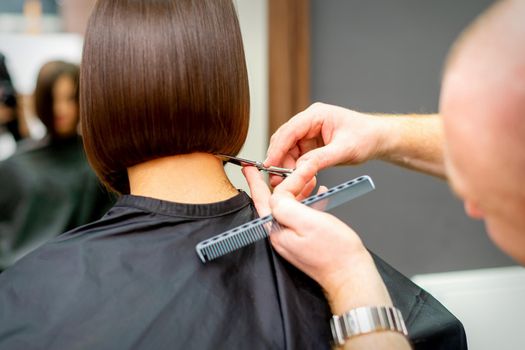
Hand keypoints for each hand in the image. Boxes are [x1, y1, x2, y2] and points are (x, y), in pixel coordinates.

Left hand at [242, 164, 392, 312]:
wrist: (351, 275)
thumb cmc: (335, 252)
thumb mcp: (308, 221)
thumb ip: (286, 206)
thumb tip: (276, 195)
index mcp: (277, 230)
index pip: (263, 200)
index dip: (257, 181)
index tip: (250, 167)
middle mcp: (281, 235)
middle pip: (275, 202)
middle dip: (282, 182)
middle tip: (279, 168)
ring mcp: (292, 239)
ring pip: (290, 206)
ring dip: (298, 190)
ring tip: (309, 177)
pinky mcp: (305, 240)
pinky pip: (302, 215)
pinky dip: (309, 201)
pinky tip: (320, 194)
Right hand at [264, 102, 387, 186]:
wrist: (378, 139)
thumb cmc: (366, 137)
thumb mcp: (345, 150)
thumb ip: (321, 158)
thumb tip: (300, 167)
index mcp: (316, 115)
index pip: (289, 131)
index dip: (277, 149)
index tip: (269, 165)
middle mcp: (309, 121)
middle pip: (284, 140)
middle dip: (279, 160)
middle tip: (277, 179)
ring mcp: (309, 132)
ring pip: (288, 150)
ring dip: (287, 166)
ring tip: (290, 182)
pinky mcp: (311, 143)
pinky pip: (297, 156)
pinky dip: (296, 168)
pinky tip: (301, 178)